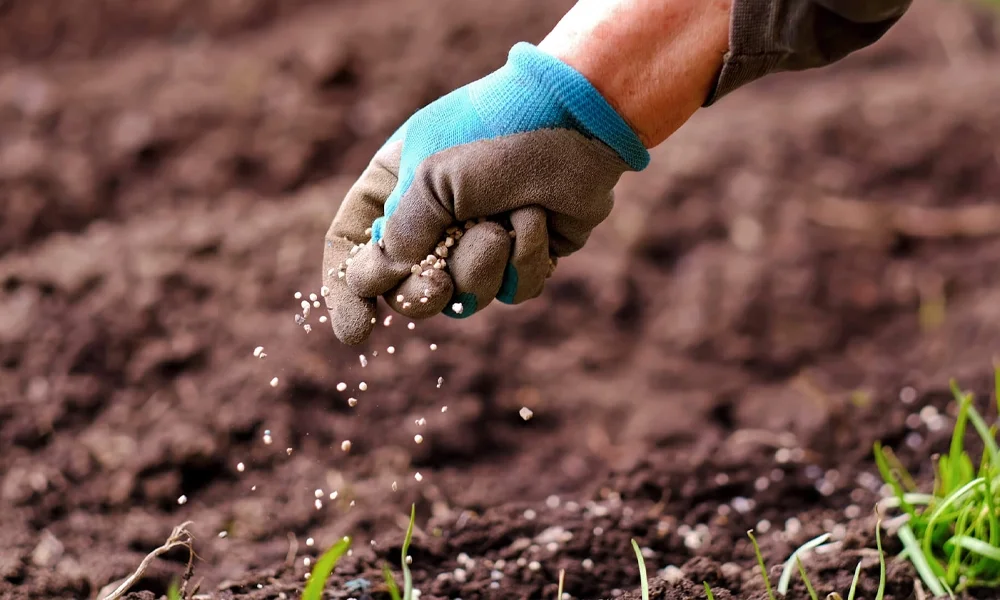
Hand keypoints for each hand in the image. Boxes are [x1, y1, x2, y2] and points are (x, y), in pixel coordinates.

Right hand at [323, 42, 648, 344]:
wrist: (578, 118)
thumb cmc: (496, 132)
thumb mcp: (432, 176)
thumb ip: (402, 233)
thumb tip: (384, 280)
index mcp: (394, 187)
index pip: (352, 246)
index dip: (347, 292)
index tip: (358, 331)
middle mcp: (433, 219)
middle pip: (405, 289)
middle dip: (422, 294)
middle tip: (436, 286)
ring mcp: (479, 241)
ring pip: (464, 297)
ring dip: (482, 265)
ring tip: (503, 222)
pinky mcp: (524, 256)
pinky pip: (513, 292)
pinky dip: (525, 260)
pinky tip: (537, 220)